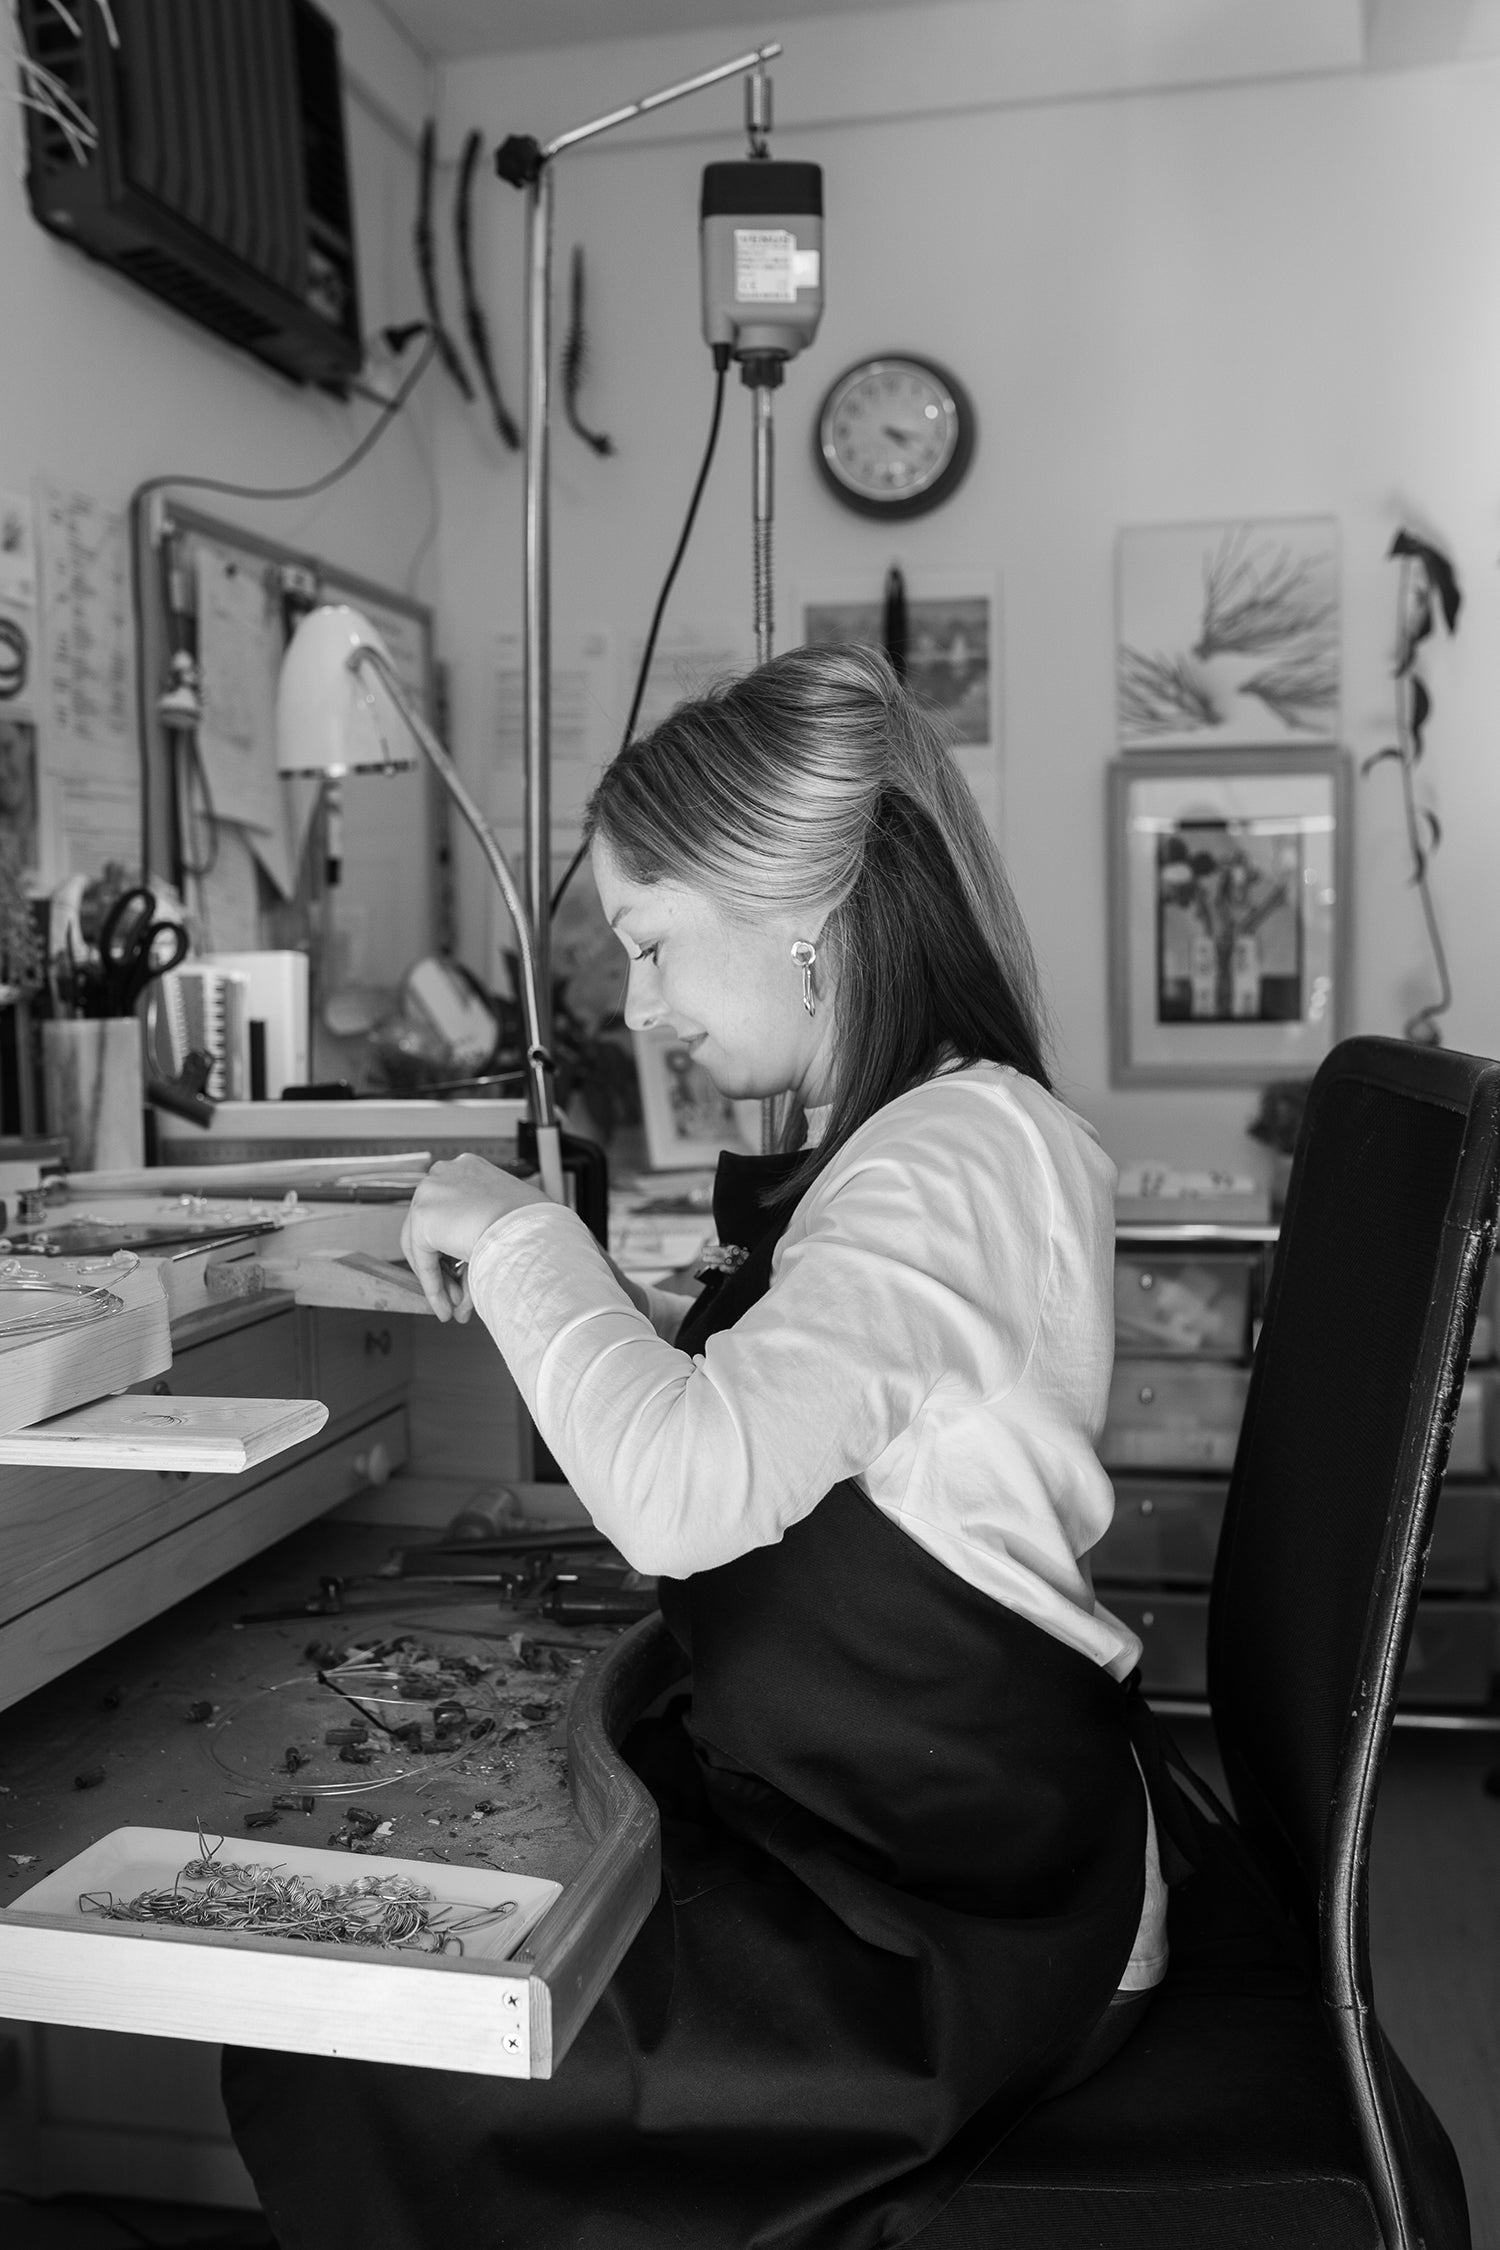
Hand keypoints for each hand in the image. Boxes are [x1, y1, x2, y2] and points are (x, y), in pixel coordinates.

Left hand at [400, 1153, 549, 1321]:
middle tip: (458, 1295)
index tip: (464, 1271)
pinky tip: (446, 1306)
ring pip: (424, 1245)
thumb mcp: (510, 1224)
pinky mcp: (422, 1216)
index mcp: (469, 1169)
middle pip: (433, 1228)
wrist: (529, 1228)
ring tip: (455, 1306)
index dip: (455, 1246)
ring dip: (440, 1280)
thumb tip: (477, 1271)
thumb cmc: (536, 1225)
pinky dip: (433, 1285)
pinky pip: (423, 1259)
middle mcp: (446, 1173)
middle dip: (446, 1267)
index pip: (451, 1211)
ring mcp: (431, 1191)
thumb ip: (487, 1240)